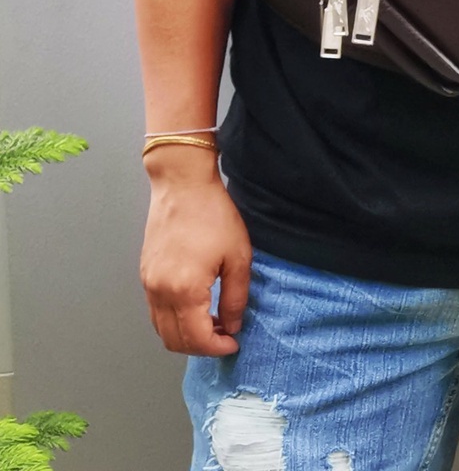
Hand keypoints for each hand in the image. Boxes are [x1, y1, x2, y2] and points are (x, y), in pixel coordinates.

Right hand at [140, 149, 251, 355]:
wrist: (183, 186)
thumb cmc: (213, 215)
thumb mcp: (238, 256)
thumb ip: (236, 297)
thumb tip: (232, 325)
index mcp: (184, 290)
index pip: (196, 339)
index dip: (216, 348)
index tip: (234, 342)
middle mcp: (159, 292)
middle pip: (173, 340)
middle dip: (201, 346)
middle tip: (224, 335)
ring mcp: (148, 283)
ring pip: (161, 329)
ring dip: (185, 335)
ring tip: (213, 323)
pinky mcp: (145, 274)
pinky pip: (155, 311)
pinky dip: (173, 320)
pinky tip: (196, 307)